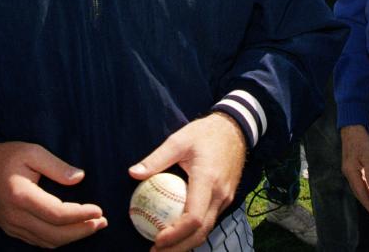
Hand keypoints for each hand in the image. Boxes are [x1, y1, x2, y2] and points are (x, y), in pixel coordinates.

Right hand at [0, 141, 105, 247]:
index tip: (99, 210)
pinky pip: (38, 241)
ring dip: (72, 238)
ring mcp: (11, 226)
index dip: (80, 215)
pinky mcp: (11, 229)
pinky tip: (72, 230)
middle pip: (54, 235)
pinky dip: (58, 239)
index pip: (56, 214)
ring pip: (47, 242)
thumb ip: (57, 166)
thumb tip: (80, 178)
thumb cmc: (6, 156)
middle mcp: (15, 217)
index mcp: (21, 196)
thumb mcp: (32, 152)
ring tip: (93, 226)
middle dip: (82, 231)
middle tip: (102, 222)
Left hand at [129, 112, 246, 251]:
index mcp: (207, 180)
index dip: (175, 234)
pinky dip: (194, 232)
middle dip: (178, 248)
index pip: (193, 217)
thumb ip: (156, 158)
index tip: (156, 240)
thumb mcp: (178, 140)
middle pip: (201, 232)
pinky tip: (178, 233)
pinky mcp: (226, 198)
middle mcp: (219, 194)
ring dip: (187, 243)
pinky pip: (210, 220)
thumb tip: (133, 173)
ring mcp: (226, 198)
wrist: (235, 129)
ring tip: (163, 248)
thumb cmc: (204, 134)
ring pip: (207, 229)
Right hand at [340, 125, 368, 218]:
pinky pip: (359, 182)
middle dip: (368, 203)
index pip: (361, 193)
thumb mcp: (368, 155)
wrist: (351, 126)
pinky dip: (365, 188)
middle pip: (358, 193)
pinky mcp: (352, 165)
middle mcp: (348, 173)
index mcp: (351, 172)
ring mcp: (349, 169)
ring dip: (367, 197)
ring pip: (359, 188)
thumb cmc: (360, 139)